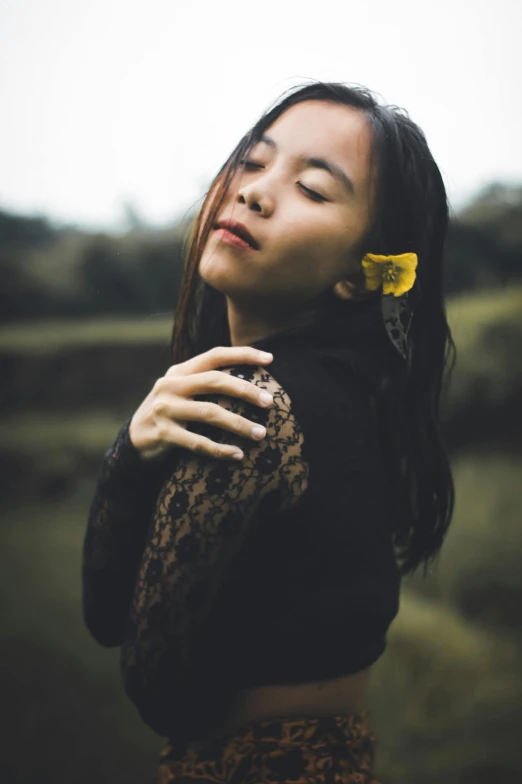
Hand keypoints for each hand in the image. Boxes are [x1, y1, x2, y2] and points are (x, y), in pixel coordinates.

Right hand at [128, 346, 273, 461]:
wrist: (134, 440)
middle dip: (246, 390)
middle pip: (214, 381)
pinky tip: (238, 455)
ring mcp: (165, 409)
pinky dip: (220, 450)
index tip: (270, 358)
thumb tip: (251, 378)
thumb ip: (204, 381)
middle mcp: (171, 386)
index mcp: (180, 372)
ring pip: (210, 413)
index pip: (214, 355)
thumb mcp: (181, 391)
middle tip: (270, 402)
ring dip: (239, 424)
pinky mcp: (163, 434)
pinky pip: (198, 443)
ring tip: (262, 434)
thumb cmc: (170, 413)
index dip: (243, 354)